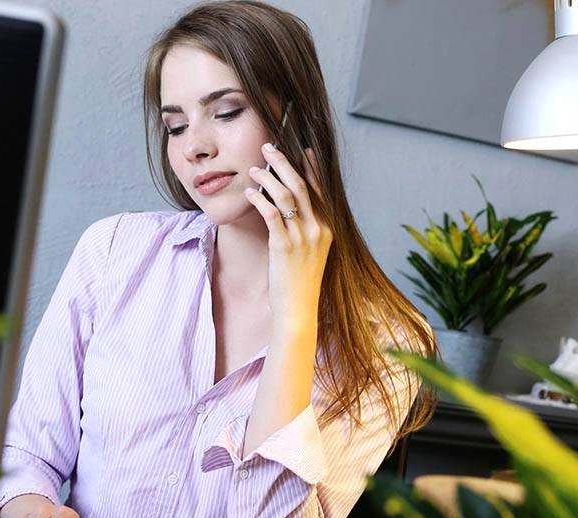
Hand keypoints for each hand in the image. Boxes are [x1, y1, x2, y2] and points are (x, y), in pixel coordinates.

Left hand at [245, 144, 332, 326]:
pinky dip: (259, 199)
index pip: (320, 189)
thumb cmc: (300, 281)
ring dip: (267, 177)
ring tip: (253, 169)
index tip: (302, 149)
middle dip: (284, 163)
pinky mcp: (283, 246)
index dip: (310, 167)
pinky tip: (250, 192)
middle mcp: (317, 229)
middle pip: (301, 185)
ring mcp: (302, 237)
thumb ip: (307, 229)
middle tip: (269, 147)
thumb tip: (292, 207)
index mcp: (327, 228)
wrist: (298, 308)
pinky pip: (270, 214)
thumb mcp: (311, 252)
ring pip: (285, 195)